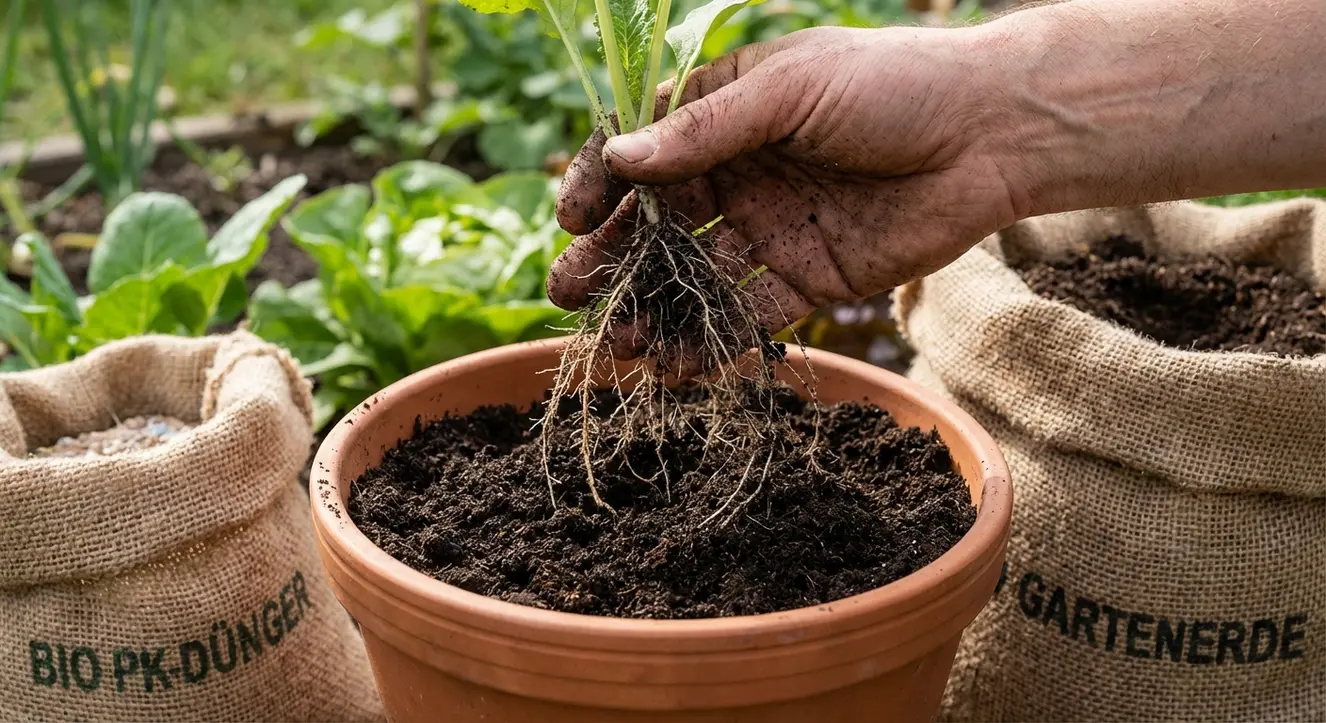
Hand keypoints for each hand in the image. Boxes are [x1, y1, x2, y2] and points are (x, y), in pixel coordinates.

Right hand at [547, 25, 1019, 355]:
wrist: (993, 135)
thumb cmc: (892, 85)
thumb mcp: (791, 90)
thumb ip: (707, 130)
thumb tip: (620, 159)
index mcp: (728, 115)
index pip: (646, 153)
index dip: (602, 184)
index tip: (570, 218)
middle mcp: (741, 174)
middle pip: (660, 224)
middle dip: (613, 259)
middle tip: (571, 295)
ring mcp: (773, 230)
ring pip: (698, 278)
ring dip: (656, 309)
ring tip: (623, 344)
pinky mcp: (812, 281)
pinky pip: (752, 316)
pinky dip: (715, 342)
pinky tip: (680, 365)